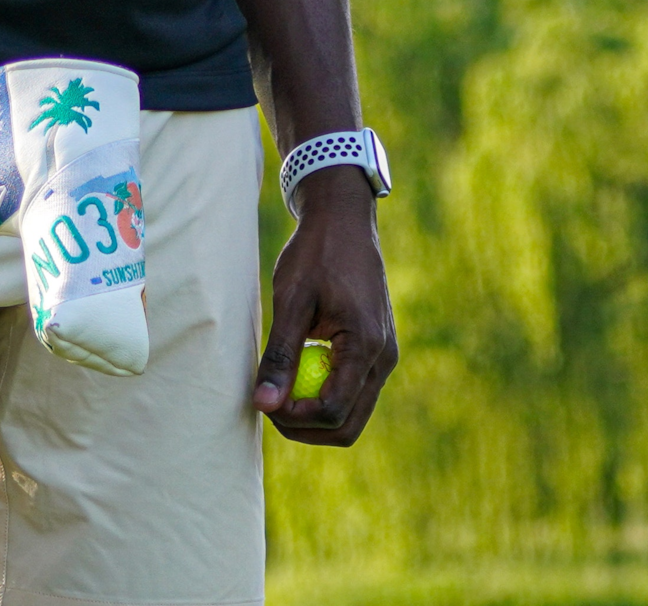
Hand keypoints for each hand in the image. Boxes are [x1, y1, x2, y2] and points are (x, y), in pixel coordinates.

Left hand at [253, 167, 396, 443]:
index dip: (295, 419)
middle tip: (268, 404)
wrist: (345, 220)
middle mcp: (384, 357)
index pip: (332, 411)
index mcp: (366, 344)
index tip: (264, 400)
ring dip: (314, 415)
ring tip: (280, 388)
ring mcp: (385, 355)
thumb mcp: (291, 300)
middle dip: (304, 427)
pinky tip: (300, 370)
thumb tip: (262, 405)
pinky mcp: (378, 350)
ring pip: (352, 414)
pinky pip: (354, 393)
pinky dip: (326, 396)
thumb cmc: (316, 253)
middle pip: (346, 426)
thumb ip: (280, 356)